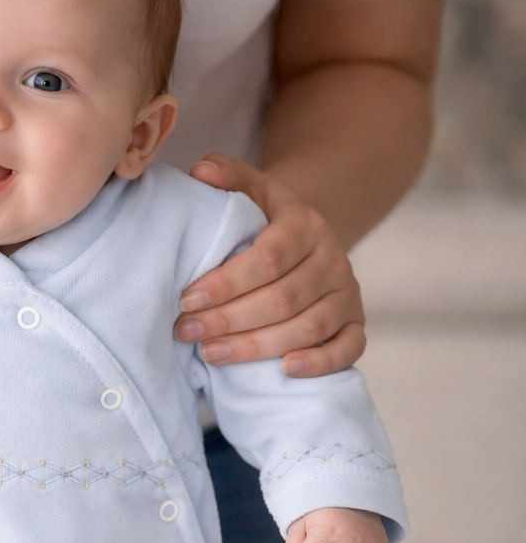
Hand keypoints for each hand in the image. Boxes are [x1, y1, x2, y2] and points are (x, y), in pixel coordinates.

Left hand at [174, 154, 365, 378]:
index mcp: (306, 225)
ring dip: (257, 346)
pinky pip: (349, 349)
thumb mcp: (251, 191)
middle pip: (283, 298)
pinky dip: (319, 364)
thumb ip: (227, 177)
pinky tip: (284, 372)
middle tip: (185, 331)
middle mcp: (333, 260)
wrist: (310, 239)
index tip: (187, 299)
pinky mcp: (356, 323)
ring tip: (210, 353)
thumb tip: (199, 170)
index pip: (268, 258)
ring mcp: (348, 294)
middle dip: (229, 319)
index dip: (226, 283)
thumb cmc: (267, 222)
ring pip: (309, 327)